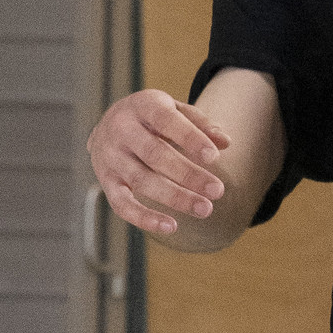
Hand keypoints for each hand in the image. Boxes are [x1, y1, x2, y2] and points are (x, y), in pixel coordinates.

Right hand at [89, 85, 229, 236]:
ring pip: (142, 180)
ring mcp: (110, 156)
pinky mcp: (106, 181)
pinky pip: (122, 204)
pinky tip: (171, 227)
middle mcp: (121, 129)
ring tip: (205, 209)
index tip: (214, 157)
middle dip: (188, 174)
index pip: (165, 120)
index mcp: (142, 106)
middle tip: (218, 190)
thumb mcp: (175, 110)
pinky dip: (145, 218)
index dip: (190, 138)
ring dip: (175, 198)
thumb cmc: (152, 119)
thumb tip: (225, 142)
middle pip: (154, 154)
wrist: (108, 125)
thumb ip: (201, 124)